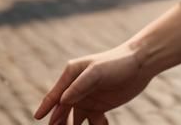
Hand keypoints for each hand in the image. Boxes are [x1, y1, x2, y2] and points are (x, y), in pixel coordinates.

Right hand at [34, 44, 153, 123]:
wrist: (142, 64)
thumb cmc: (118, 63)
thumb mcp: (97, 72)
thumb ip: (79, 86)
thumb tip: (62, 101)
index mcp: (71, 75)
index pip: (55, 96)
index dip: (46, 108)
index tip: (38, 118)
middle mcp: (75, 88)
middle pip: (62, 111)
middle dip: (59, 124)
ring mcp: (86, 99)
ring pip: (74, 120)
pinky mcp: (99, 107)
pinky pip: (91, 123)